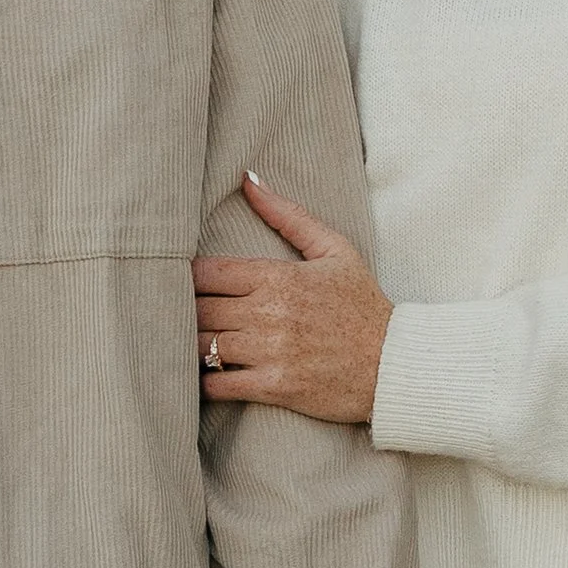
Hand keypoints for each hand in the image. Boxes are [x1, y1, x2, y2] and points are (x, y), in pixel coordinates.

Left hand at [195, 175, 392, 424]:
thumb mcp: (333, 249)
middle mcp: (270, 313)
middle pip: (198, 308)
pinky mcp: (275, 387)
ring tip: (183, 341)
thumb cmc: (362, 304)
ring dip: (188, 343)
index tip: (181, 282)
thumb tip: (248, 179)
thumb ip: (288, 215)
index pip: (207, 272)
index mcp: (279, 276)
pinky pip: (219, 385)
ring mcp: (271, 352)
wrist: (394, 364)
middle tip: (173, 313)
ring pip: (202, 345)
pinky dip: (203, 381)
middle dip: (182, 310)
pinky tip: (202, 374)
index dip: (186, 277)